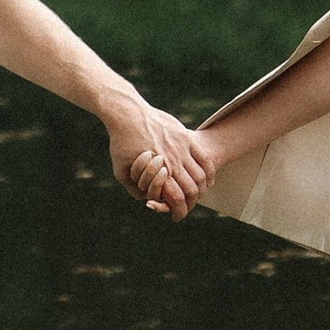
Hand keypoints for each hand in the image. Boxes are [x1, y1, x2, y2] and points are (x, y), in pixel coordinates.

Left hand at [105, 97, 213, 219]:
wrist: (127, 112)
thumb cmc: (121, 142)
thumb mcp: (120, 169)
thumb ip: (133, 188)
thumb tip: (146, 200)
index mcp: (157, 170)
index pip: (177, 198)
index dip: (179, 212)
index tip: (176, 217)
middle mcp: (172, 160)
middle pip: (193, 189)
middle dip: (191, 203)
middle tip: (187, 207)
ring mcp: (181, 147)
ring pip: (201, 175)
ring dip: (202, 188)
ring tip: (197, 195)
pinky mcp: (185, 136)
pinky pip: (204, 158)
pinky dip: (209, 172)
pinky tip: (208, 180)